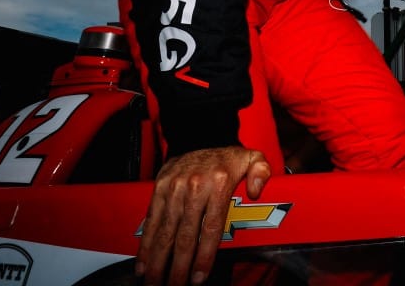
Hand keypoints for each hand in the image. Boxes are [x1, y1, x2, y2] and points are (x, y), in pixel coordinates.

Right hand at [136, 146, 271, 285]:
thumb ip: (261, 172)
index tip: (198, 277)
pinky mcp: (159, 188)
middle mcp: (195, 186)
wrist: (200, 135)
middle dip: (178, 266)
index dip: (204, 255)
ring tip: (155, 282)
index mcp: (219, 183)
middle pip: (185, 235)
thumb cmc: (228, 155)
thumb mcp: (253, 157)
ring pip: (166, 231)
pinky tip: (143, 264)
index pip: (211, 227)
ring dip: (159, 260)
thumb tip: (257, 189)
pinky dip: (145, 244)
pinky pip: (152, 220)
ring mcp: (174, 188)